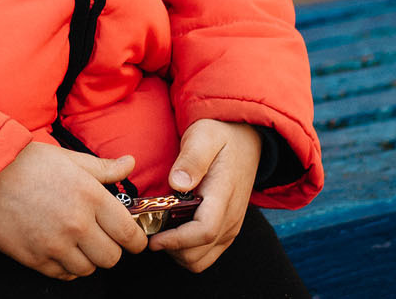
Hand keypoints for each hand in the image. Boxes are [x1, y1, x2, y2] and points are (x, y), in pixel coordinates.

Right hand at [0, 143, 145, 279]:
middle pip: (112, 257)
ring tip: (75, 241)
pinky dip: (66, 265)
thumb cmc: (25, 163)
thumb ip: (102, 168)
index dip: (136, 241)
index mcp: (90, 196)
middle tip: (99, 237)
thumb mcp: (68, 159)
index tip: (133, 241)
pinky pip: (65, 274)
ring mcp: (55, 244)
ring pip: (89, 269)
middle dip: (110, 249)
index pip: (129, 234)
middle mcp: (77, 223)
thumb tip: (129, 163)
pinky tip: (58, 248)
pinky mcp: (36, 259)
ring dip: (87, 258)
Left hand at [149, 120, 261, 271]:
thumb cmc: (220, 135)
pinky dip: (187, 250)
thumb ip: (192, 159)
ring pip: (202, 259)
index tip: (152, 237)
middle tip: (149, 231)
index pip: (203, 231)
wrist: (246, 139)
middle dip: (171, 249)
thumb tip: (178, 183)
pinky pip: (206, 253)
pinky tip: (172, 231)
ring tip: (159, 231)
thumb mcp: (204, 136)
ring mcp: (230, 226)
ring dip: (178, 252)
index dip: (176, 240)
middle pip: (199, 254)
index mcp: (223, 195)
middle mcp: (231, 218)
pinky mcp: (227, 230)